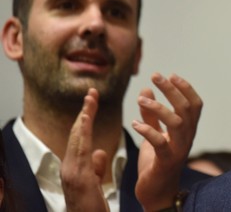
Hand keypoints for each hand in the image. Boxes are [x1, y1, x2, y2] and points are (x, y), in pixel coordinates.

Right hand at [60, 88, 109, 211]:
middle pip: (77, 133)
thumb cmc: (91, 207)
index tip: (92, 101)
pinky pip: (81, 150)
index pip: (81, 137)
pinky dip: (84, 133)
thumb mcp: (95, 182)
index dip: (86, 119)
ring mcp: (71, 172)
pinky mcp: (77, 178)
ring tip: (90, 100)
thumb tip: (99, 151)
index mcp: (75, 167)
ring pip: (78, 139)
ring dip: (85, 117)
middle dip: (85, 112)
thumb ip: (95, 166)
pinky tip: (88, 120)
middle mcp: (69, 167)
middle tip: (92, 92)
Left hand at [133, 73, 202, 210]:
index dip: (185, 88)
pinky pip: (160, 143)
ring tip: (141, 99)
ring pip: (177, 122)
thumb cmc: (157, 163)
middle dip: (172, 89)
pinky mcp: (166, 161)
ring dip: (160, 107)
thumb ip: (151, 114)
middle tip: (156, 76)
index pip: (194, 104)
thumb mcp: (154, 134)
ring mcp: (178, 149)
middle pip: (186, 108)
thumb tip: (146, 89)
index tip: (171, 75)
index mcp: (187, 130)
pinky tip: (135, 123)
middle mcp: (187, 138)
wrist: (157, 194)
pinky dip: (148, 131)